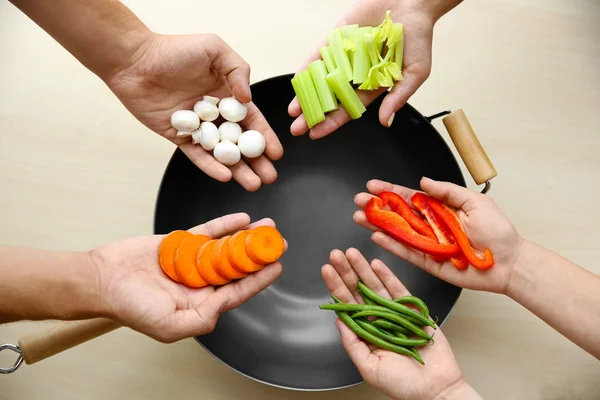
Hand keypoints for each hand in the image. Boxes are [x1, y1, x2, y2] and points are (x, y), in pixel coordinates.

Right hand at [89, 213, 283, 341]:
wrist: (102, 279)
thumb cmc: (131, 307)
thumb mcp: (169, 325)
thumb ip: (202, 319)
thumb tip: (226, 304)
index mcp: (201, 304)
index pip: (238, 291)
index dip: (259, 279)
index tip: (276, 265)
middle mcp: (200, 283)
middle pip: (237, 267)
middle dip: (258, 255)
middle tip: (278, 242)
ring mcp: (191, 261)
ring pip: (226, 247)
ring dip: (247, 237)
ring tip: (267, 226)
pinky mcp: (180, 243)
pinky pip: (208, 232)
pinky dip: (225, 225)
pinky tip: (242, 218)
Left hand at [105, 33, 283, 191]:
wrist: (134, 61)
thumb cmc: (174, 50)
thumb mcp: (214, 50)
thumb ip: (237, 70)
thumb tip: (248, 98)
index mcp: (227, 94)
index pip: (252, 120)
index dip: (265, 137)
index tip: (277, 153)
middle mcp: (215, 114)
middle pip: (241, 142)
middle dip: (257, 161)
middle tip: (270, 177)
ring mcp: (197, 128)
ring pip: (222, 153)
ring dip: (239, 170)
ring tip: (254, 184)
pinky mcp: (179, 137)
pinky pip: (197, 155)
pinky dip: (211, 167)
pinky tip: (225, 176)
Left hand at [289, 0, 437, 138]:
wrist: (413, 3)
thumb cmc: (418, 39)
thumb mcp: (415, 73)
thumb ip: (398, 97)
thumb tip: (385, 122)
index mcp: (372, 87)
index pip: (348, 109)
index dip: (332, 122)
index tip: (317, 134)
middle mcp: (354, 74)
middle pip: (330, 98)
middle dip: (313, 114)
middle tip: (298, 128)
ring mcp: (343, 57)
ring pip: (319, 80)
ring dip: (305, 95)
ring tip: (293, 111)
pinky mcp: (336, 39)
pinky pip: (318, 55)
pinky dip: (306, 68)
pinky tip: (297, 80)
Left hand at [322, 248, 478, 399]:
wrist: (436, 390)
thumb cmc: (403, 386)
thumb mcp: (369, 368)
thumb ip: (353, 344)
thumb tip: (338, 320)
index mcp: (366, 332)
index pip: (347, 305)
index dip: (337, 287)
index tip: (327, 270)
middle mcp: (378, 320)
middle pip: (359, 291)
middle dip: (347, 272)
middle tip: (336, 254)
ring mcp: (395, 313)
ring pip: (376, 287)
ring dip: (364, 269)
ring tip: (352, 253)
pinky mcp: (413, 311)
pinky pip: (399, 290)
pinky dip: (388, 276)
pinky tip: (376, 263)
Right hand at [354, 177, 523, 293]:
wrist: (509, 263)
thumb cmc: (498, 232)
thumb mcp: (475, 201)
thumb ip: (447, 191)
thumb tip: (424, 181)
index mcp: (440, 209)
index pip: (409, 198)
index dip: (390, 191)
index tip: (372, 185)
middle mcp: (430, 226)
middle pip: (397, 214)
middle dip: (376, 207)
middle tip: (358, 201)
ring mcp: (428, 244)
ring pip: (397, 233)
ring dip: (377, 225)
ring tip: (359, 217)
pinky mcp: (429, 263)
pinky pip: (406, 252)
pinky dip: (391, 245)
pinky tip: (376, 237)